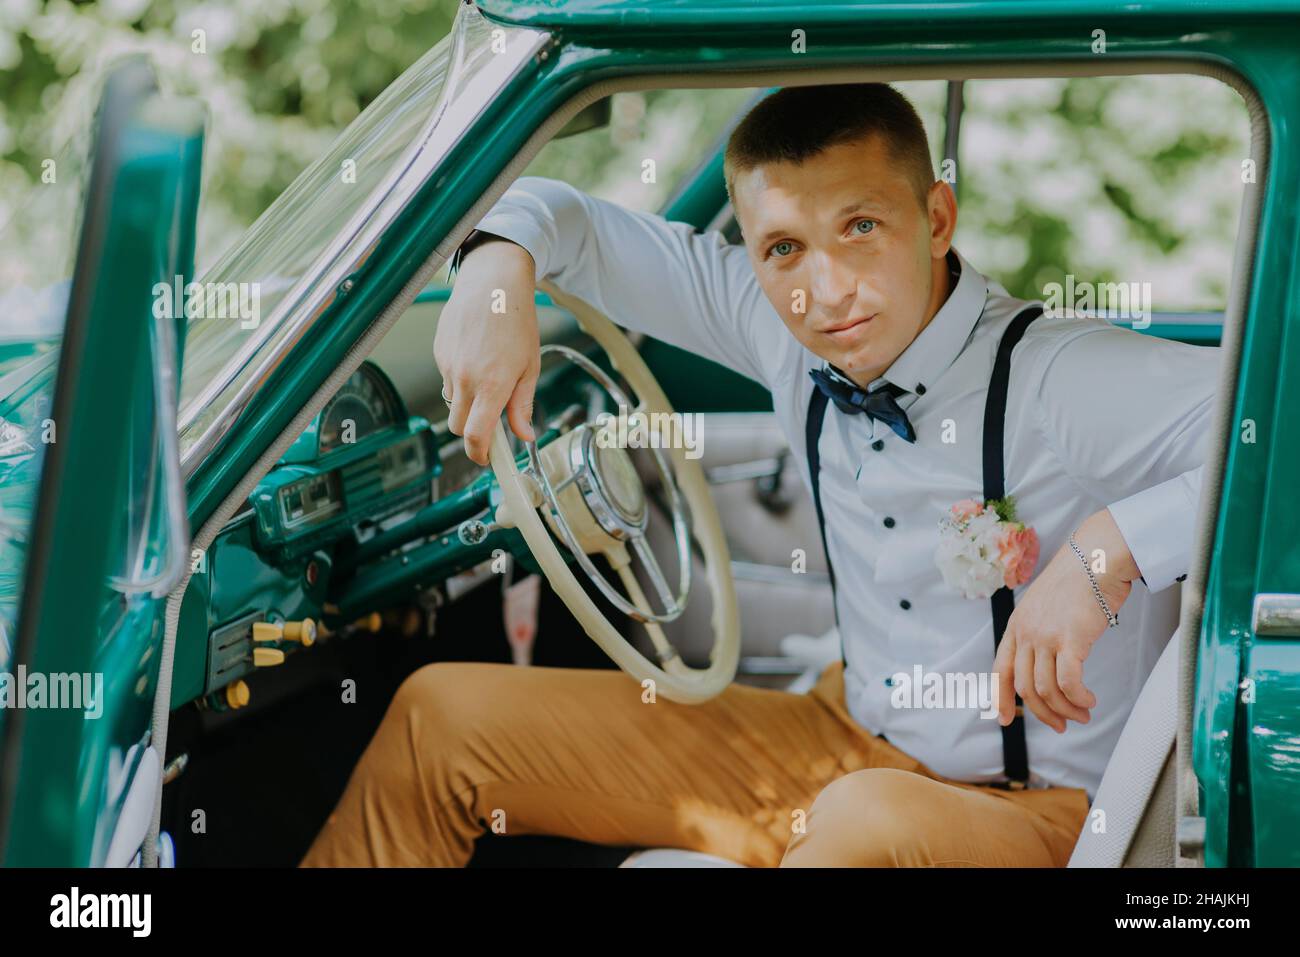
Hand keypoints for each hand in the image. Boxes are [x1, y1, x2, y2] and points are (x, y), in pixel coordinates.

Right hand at [433, 239, 540, 464]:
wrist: (492, 282)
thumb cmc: (516, 320)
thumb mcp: (530, 366)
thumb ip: (522, 405)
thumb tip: (525, 435)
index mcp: (492, 384)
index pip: (476, 435)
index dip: (480, 454)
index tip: (488, 459)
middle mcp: (465, 378)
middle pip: (458, 426)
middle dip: (473, 432)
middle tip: (491, 424)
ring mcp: (448, 365)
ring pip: (451, 403)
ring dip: (467, 404)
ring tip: (488, 379)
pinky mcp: (438, 353)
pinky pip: (447, 379)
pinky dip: (460, 380)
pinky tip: (476, 359)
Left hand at [993, 508, 1138, 732]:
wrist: (1095, 557)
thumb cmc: (1078, 581)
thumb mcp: (1045, 605)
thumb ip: (1040, 629)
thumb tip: (1047, 658)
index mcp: (1016, 625)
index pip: (999, 669)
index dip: (1000, 698)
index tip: (1006, 720)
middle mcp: (1026, 632)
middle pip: (1023, 686)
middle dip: (1042, 713)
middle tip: (1062, 725)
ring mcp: (1045, 635)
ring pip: (1045, 689)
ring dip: (1065, 709)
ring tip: (1082, 714)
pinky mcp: (1070, 638)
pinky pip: (1068, 682)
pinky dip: (1078, 698)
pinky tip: (1089, 701)